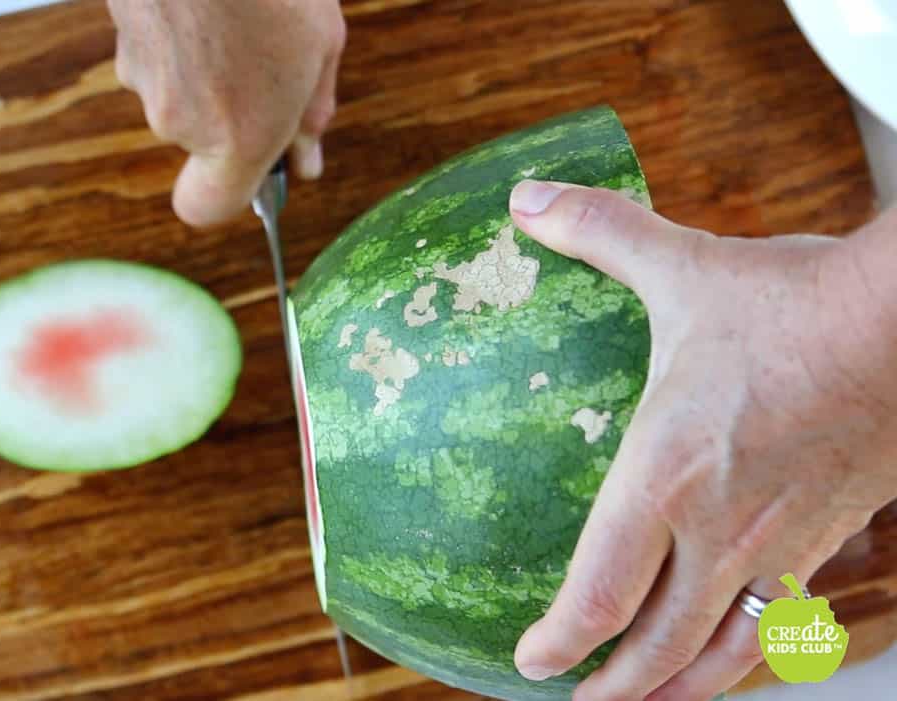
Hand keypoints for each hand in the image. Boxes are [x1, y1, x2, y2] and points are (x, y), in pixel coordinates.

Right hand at [108, 0, 345, 226]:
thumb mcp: (320, 46)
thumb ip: (309, 111)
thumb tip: (305, 157)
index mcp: (235, 137)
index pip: (204, 208)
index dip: (227, 193)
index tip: (259, 167)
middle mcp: (178, 121)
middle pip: (202, 137)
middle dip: (236, 106)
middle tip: (275, 56)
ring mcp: (141, 76)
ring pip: (178, 88)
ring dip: (208, 64)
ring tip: (243, 13)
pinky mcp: (120, 35)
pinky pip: (158, 50)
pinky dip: (180, 32)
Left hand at [506, 181, 896, 700]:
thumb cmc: (793, 303)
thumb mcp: (682, 268)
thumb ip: (597, 233)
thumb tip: (524, 198)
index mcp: (668, 476)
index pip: (600, 592)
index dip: (560, 641)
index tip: (530, 661)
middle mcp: (721, 528)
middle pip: (660, 645)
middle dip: (613, 689)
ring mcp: (782, 542)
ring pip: (726, 648)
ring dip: (680, 686)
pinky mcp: (828, 537)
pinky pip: (781, 617)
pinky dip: (745, 649)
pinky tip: (733, 647)